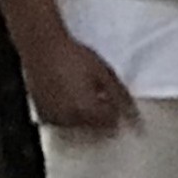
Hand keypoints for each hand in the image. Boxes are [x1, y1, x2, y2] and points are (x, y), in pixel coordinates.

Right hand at [21, 24, 135, 135]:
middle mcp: (71, 120)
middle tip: (99, 96)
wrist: (42, 47)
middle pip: (95, 130)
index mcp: (88, 110)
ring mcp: (55, 119)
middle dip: (101, 117)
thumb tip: (134, 115)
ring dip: (84, 117)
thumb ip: (120, 96)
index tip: (113, 101)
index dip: (116, 113)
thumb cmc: (74, 56)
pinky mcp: (44, 115)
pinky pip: (62, 122)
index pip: (111, 125)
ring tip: (82, 94)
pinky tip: (67, 97)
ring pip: (78, 128)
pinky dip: (68, 115)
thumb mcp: (103, 72)